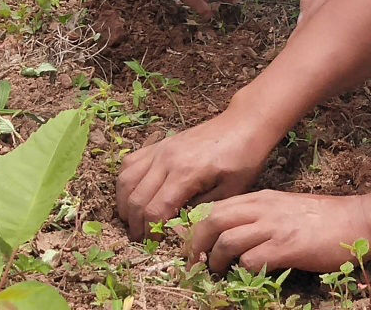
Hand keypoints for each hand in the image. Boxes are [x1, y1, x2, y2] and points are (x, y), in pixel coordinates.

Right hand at [116, 111, 275, 240]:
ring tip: (136, 222)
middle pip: (136, 199)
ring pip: (126, 181)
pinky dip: (126, 183)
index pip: (155, 210)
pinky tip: (135, 195)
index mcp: (186, 172)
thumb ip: (203, 211)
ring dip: (126, 205)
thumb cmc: (243, 158)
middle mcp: (166, 159)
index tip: (156, 246)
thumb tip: (178, 230)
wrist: (244, 124)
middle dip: (136, 225)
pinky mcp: (159, 144)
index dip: (151, 233)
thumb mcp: (232, 191)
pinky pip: (130, 163)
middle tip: (144, 241)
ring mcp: (160, 149)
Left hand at [186, 190, 370, 273]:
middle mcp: (263, 207)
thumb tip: (232, 234)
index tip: (191, 245)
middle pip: (213, 219)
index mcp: (261, 198)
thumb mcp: (284, 207)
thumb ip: (259, 215)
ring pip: (227, 240)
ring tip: (216, 273)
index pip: (216, 206)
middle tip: (192, 263)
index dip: (197, 227)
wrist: (358, 220)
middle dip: (195, 243)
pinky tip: (247, 276)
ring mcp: (275, 226)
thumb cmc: (323, 218)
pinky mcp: (288, 246)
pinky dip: (243, 270)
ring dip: (215, 260)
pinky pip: (252, 259)